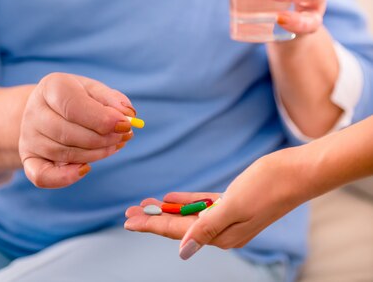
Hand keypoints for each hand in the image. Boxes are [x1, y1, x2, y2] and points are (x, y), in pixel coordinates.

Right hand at [19, 72, 135, 187]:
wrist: (49, 108)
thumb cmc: (77, 97)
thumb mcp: (94, 90)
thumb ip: (111, 100)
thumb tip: (127, 115)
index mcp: (51, 86)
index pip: (73, 106)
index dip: (101, 119)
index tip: (125, 125)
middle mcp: (34, 111)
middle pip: (68, 132)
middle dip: (102, 138)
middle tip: (125, 136)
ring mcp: (28, 136)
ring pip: (63, 153)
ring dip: (95, 154)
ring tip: (115, 145)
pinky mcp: (28, 158)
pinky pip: (41, 176)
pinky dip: (64, 178)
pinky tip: (86, 169)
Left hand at [125, 147, 302, 258]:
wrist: (296, 173)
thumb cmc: (268, 186)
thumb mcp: (234, 205)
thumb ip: (208, 227)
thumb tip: (184, 251)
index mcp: (223, 235)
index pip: (179, 232)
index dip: (152, 225)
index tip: (129, 221)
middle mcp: (224, 231)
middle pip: (180, 225)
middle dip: (154, 219)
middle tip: (128, 213)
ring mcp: (229, 218)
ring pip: (189, 215)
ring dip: (167, 210)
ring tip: (144, 205)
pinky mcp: (234, 203)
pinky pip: (202, 205)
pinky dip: (186, 200)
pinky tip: (172, 196)